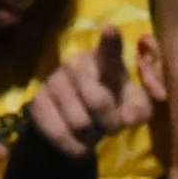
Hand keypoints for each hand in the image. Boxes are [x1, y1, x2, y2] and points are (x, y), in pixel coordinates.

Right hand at [28, 26, 152, 157]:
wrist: (78, 121)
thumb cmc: (112, 104)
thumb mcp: (133, 107)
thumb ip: (139, 109)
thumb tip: (127, 118)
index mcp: (105, 60)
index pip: (109, 50)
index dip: (110, 41)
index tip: (111, 30)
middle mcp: (76, 64)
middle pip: (98, 101)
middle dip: (111, 124)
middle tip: (110, 126)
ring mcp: (54, 81)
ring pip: (80, 123)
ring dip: (92, 137)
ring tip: (92, 131)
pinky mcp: (37, 102)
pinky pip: (60, 134)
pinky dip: (75, 148)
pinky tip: (79, 144)